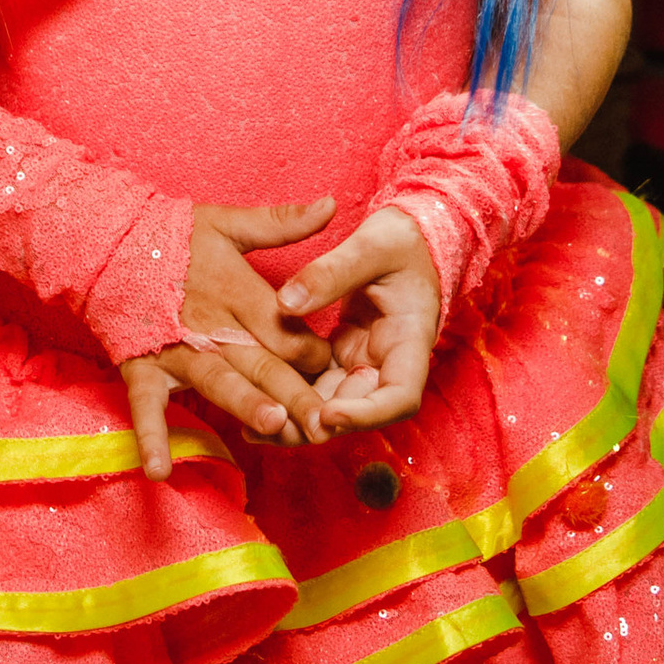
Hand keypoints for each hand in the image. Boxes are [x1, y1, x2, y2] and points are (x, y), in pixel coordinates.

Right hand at [121, 198, 334, 479]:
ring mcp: (176, 350)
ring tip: (270, 425)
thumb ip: (281, 221)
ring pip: (217, 382)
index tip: (340, 374)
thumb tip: (331, 204)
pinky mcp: (143, 367)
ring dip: (242, 404)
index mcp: (237, 291)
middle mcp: (211, 325)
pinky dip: (152, 438)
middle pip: (261, 363)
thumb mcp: (228, 223)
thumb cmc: (172, 235)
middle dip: (295, 393)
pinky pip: (146, 407)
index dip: (315, 353)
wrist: (106, 242)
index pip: (285, 329)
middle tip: (324, 421)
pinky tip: (160, 472)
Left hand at [276, 206, 442, 428]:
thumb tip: (286, 303)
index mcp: (410, 341)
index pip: (399, 397)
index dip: (365, 414)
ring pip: (332, 403)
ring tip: (254, 427)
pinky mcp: (340, 355)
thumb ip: (331, 273)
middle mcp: (388, 362)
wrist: (405, 237)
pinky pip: (315, 382)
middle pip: (358, 410)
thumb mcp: (371, 246)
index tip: (326, 414)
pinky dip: (289, 394)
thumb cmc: (400, 240)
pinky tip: (254, 400)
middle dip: (319, 423)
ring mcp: (362, 361)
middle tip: (274, 423)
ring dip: (298, 416)